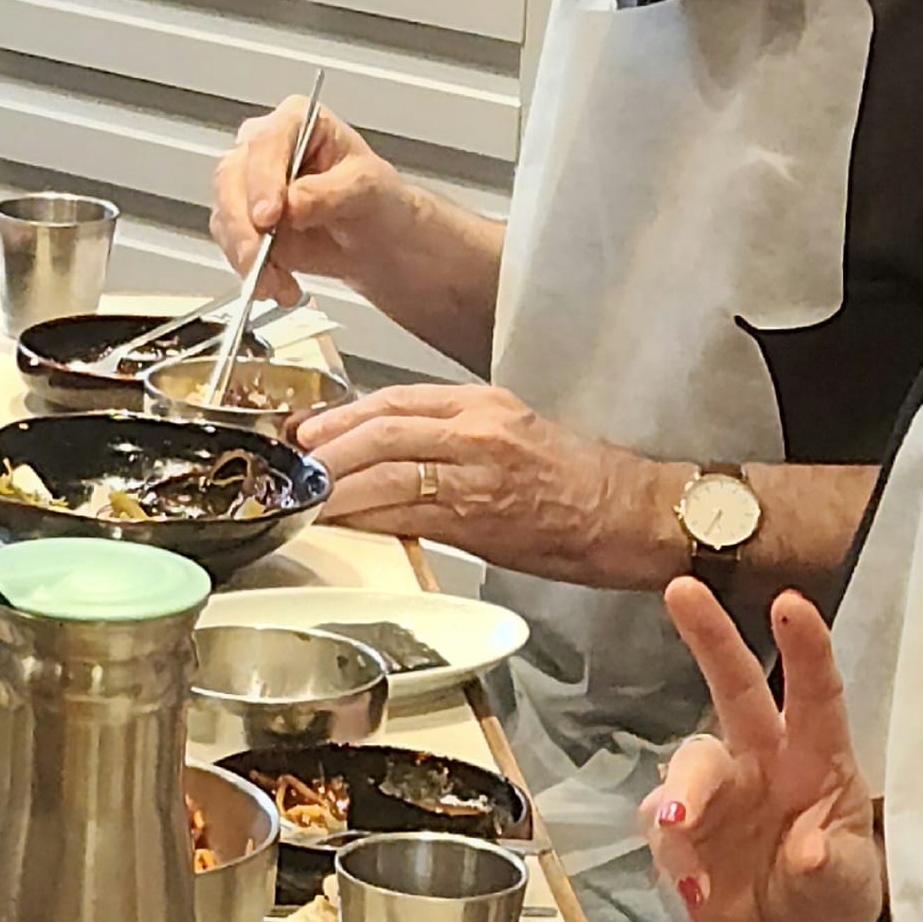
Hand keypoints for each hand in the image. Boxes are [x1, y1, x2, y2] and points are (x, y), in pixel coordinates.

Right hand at [204, 94, 416, 302]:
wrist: (373, 240)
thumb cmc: (374, 199)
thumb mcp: (365, 188)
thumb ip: (327, 193)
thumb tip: (292, 204)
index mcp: (296, 122)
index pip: (266, 142)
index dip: (262, 178)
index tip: (269, 215)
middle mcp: (264, 149)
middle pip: (231, 177)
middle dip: (242, 224)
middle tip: (258, 256)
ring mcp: (249, 186)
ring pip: (224, 214)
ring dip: (244, 255)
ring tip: (275, 283)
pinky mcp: (243, 223)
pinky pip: (230, 245)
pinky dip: (250, 271)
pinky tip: (277, 285)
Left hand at [299, 384, 675, 585]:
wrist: (627, 515)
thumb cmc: (578, 483)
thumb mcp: (511, 436)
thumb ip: (451, 440)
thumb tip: (390, 457)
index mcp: (482, 404)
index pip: (396, 399)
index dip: (344, 414)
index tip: (311, 429)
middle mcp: (476, 430)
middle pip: (380, 427)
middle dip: (328, 445)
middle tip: (294, 460)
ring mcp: (475, 473)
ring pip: (384, 468)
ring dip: (335, 483)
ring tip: (304, 494)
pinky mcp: (476, 518)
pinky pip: (404, 513)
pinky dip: (363, 516)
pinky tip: (338, 522)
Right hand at [646, 582, 885, 921]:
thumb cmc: (830, 901)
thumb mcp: (847, 889)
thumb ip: (830, 869)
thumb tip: (809, 851)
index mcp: (817, 761)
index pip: (815, 694)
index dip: (804, 648)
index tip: (789, 604)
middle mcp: (763, 760)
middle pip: (734, 686)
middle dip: (709, 636)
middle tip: (681, 591)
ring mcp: (717, 792)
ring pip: (689, 761)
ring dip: (684, 788)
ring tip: (681, 828)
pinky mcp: (677, 829)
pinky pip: (658, 818)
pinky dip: (668, 841)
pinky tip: (692, 878)